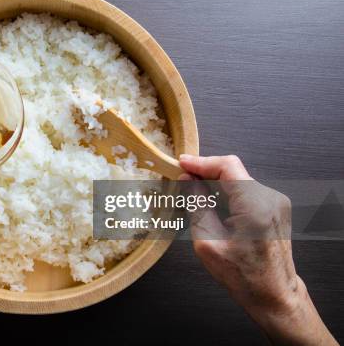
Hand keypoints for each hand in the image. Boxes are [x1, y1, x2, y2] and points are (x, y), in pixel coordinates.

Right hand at [179, 154, 336, 344]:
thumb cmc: (243, 276)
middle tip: (181, 179)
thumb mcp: (208, 242)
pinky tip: (211, 202)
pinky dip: (226, 191)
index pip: (227, 166)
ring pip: (238, 179)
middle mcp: (270, 199)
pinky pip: (246, 190)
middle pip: (233, 171)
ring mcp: (276, 202)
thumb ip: (197, 206)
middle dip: (205, 172)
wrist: (274, 295)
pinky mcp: (275, 208)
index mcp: (255, 206)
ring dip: (215, 183)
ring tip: (193, 193)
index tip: (182, 164)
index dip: (201, 162)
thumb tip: (188, 181)